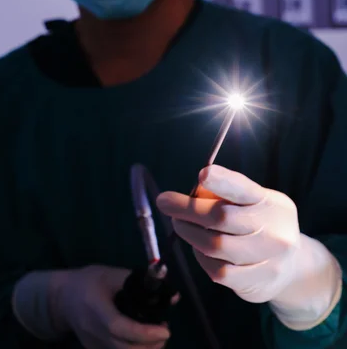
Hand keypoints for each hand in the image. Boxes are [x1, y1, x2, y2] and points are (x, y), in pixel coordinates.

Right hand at [50, 265, 170, 348]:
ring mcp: (93, 346)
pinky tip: (143, 341)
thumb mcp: (111, 275)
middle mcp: (94, 332)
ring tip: (156, 336)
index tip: (164, 330)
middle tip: (164, 331)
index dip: (144, 333)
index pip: (120, 328)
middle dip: (150, 346)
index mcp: (96, 309)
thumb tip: (173, 295)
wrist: (63, 299)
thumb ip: (140, 283)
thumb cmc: (88, 282)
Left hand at [157, 165, 300, 303]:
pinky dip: (202, 258)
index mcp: (270, 202)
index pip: (244, 189)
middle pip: (221, 217)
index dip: (222, 181)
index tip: (202, 174)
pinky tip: (200, 249)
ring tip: (180, 224)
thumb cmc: (260, 224)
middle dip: (187, 208)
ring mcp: (268, 259)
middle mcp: (274, 230)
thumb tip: (191, 194)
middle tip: (165, 202)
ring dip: (189, 233)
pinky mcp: (258, 283)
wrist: (294, 266)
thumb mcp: (252, 202)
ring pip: (215, 245)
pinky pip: (218, 271)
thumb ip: (225, 196)